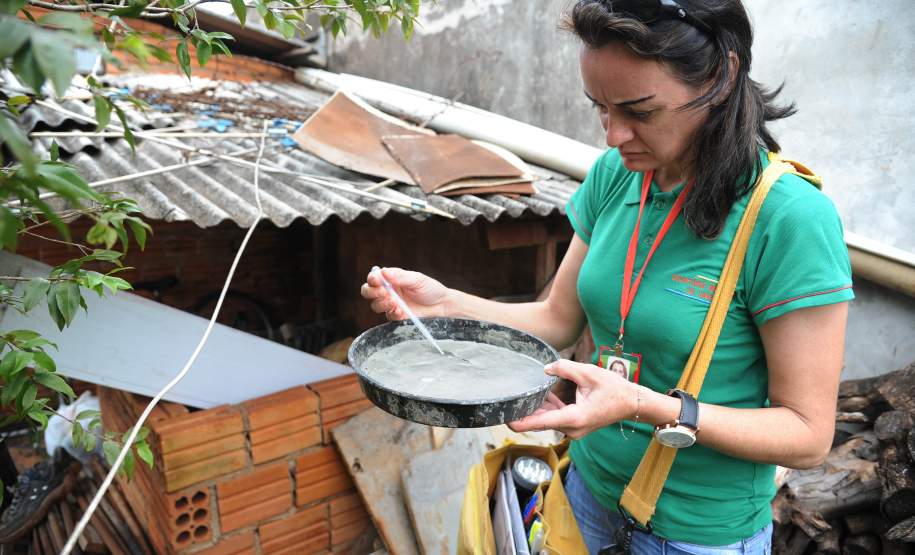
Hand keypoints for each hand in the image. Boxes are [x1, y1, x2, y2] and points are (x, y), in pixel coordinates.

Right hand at [360, 267, 449, 320]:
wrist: (441, 306)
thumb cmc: (430, 289)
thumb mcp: (417, 279)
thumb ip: (400, 277)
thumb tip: (384, 272)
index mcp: (391, 279)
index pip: (374, 278)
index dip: (372, 279)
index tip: (377, 280)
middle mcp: (388, 291)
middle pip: (368, 292)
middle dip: (372, 292)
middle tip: (384, 292)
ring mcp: (391, 305)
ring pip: (375, 305)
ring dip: (381, 303)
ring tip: (394, 302)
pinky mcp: (396, 317)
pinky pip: (388, 316)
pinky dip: (392, 313)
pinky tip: (400, 310)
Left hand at [509, 359, 636, 438]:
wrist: (632, 403)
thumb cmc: (614, 389)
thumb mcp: (588, 373)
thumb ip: (564, 368)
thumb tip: (545, 369)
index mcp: (573, 418)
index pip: (539, 422)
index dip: (520, 422)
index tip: (504, 418)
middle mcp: (571, 428)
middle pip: (540, 420)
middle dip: (526, 409)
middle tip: (509, 396)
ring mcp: (573, 429)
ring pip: (547, 417)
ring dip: (539, 404)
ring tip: (529, 390)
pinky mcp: (574, 425)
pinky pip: (556, 415)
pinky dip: (549, 405)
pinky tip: (545, 392)